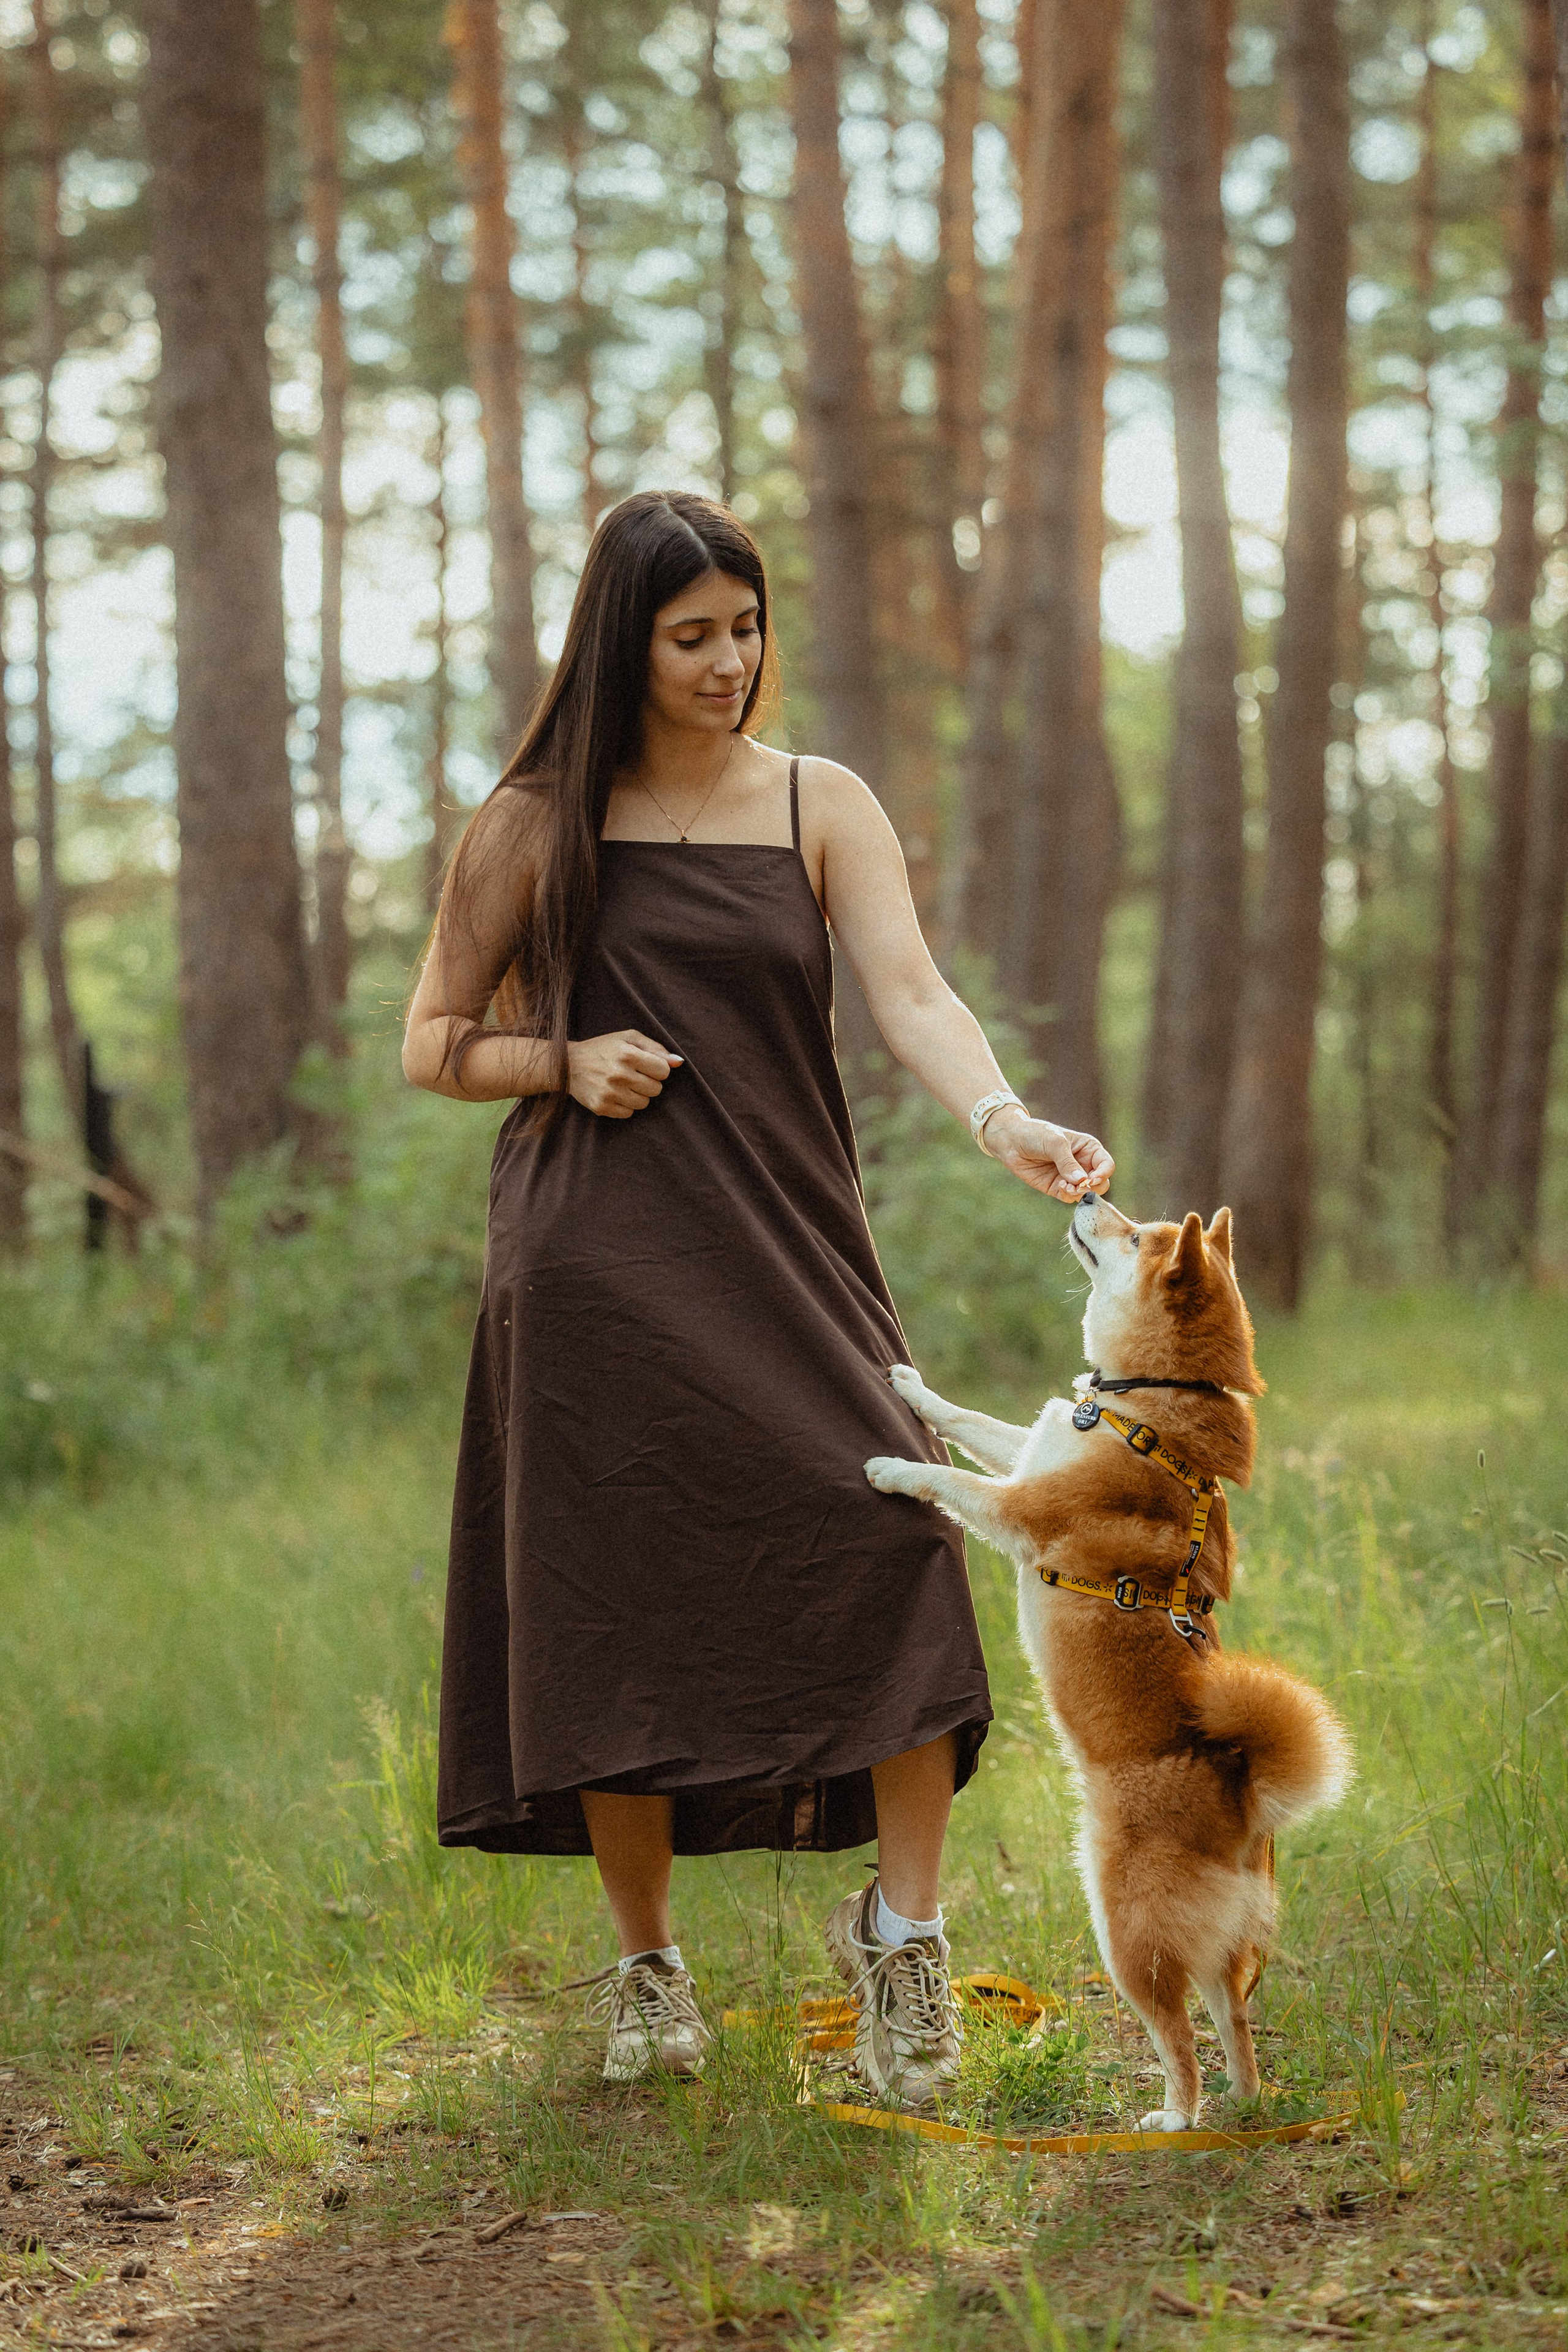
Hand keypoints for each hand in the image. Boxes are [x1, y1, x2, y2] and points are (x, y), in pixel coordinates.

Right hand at [567, 1030, 682, 1117]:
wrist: (568, 1065)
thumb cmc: (603, 1048)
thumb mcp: (628, 1038)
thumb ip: (655, 1048)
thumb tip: (678, 1062)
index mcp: (627, 1054)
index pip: (663, 1071)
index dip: (658, 1068)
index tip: (647, 1066)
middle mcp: (619, 1074)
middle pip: (656, 1089)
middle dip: (649, 1082)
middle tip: (634, 1076)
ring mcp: (609, 1093)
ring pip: (644, 1104)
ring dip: (638, 1095)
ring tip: (624, 1085)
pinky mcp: (601, 1107)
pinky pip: (629, 1114)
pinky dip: (625, 1106)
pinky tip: (615, 1094)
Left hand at [986, 1108, 1112, 1203]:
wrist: (1010, 1141)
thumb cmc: (1035, 1134)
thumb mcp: (1054, 1143)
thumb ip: (1067, 1162)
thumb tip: (1081, 1182)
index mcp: (1088, 1149)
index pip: (1106, 1165)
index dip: (1104, 1173)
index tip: (1092, 1178)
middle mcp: (1082, 1164)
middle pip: (1101, 1182)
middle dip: (1094, 1187)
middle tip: (1081, 1186)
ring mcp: (1070, 1177)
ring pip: (1086, 1193)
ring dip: (1079, 1193)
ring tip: (1066, 1185)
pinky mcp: (1057, 1187)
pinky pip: (1070, 1198)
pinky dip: (1069, 1195)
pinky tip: (1060, 1186)